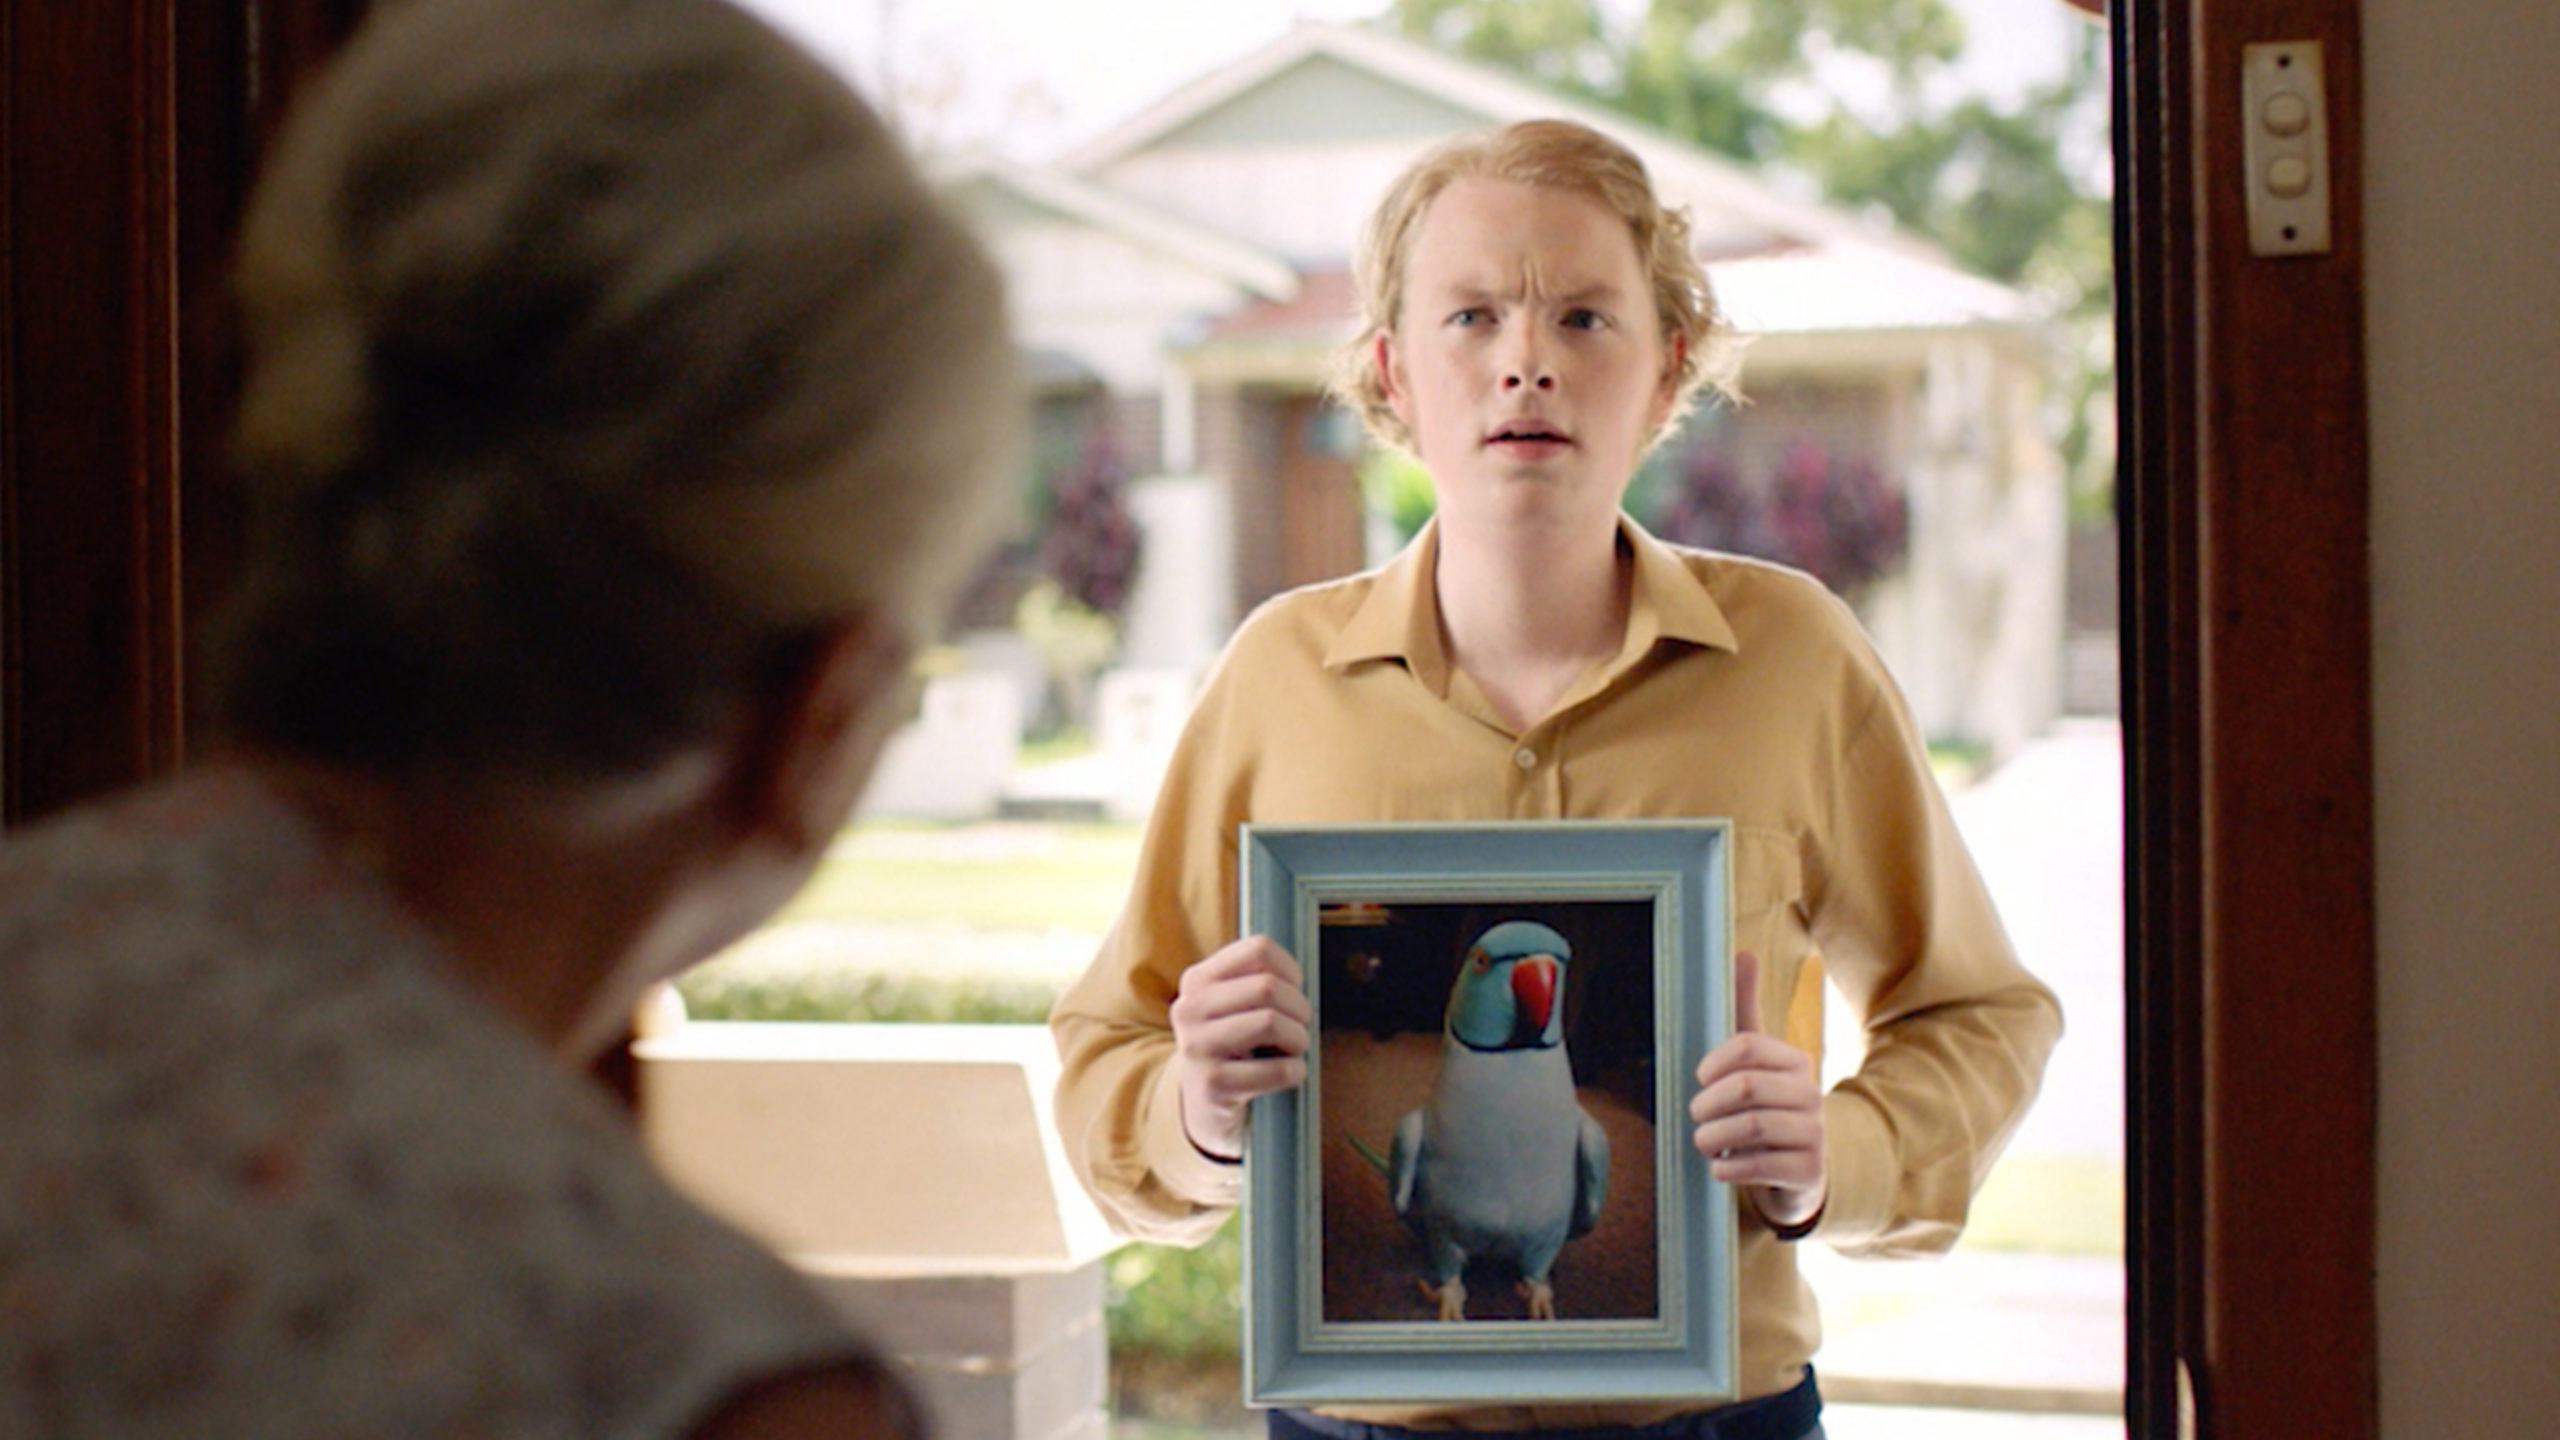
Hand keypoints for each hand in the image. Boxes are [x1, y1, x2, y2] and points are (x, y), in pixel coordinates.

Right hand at [1168, 934, 1311, 1159]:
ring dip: (1298, 1038)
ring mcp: (1196, 1047)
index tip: (1294, 991)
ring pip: (1270, 1022)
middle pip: (1267, 986)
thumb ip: (1257, 978)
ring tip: (1295, 1049)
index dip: (1291, 970)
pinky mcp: (1212, 1084)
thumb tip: (1298, 974)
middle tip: (1301, 1026)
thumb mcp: (1233, 1005)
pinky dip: (1295, 1071)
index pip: (1259, 949)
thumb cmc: (1234, 1046)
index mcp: (1197, 980)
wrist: (1205, 1105)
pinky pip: (1275, 1070)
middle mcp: (1189, 1009)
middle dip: (1299, 1007)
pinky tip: (1291, 1073)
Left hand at [1689, 950, 1826, 1230]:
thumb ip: (1745, 1012)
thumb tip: (1745, 953)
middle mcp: (1811, 1095)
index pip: (1748, 1045)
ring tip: (1704, 1141)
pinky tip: (1721, 1167)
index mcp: (1795, 1062)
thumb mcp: (1757, 1062)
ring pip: (1751, 1126)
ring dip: (1712, 1137)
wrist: (1798, 1172)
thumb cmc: (1765, 1108)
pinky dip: (1728, 1167)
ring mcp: (1815, 1134)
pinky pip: (1758, 1165)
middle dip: (1707, 1104)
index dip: (1713, 1062)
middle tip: (1696, 1115)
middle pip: (1745, 1087)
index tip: (1700, 1078)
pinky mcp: (1809, 1171)